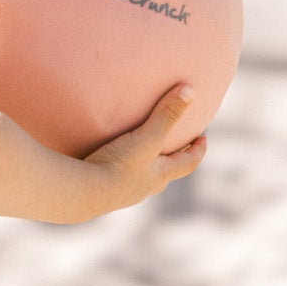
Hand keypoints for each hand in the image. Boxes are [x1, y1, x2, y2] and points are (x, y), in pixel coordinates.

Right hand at [82, 84, 207, 213]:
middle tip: (175, 147)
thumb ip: (166, 114)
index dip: (197, 151)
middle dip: (172, 161)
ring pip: (142, 181)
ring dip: (146, 169)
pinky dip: (120, 172)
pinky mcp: (103, 195)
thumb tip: (190, 90)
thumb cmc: (120, 165)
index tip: (203, 139)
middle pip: (166, 174)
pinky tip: (110, 164)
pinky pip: (117, 182)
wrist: (83, 193)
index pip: (188, 164)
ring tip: (141, 155)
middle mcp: (145, 188)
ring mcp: (124, 194)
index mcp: (160, 175)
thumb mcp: (147, 137)